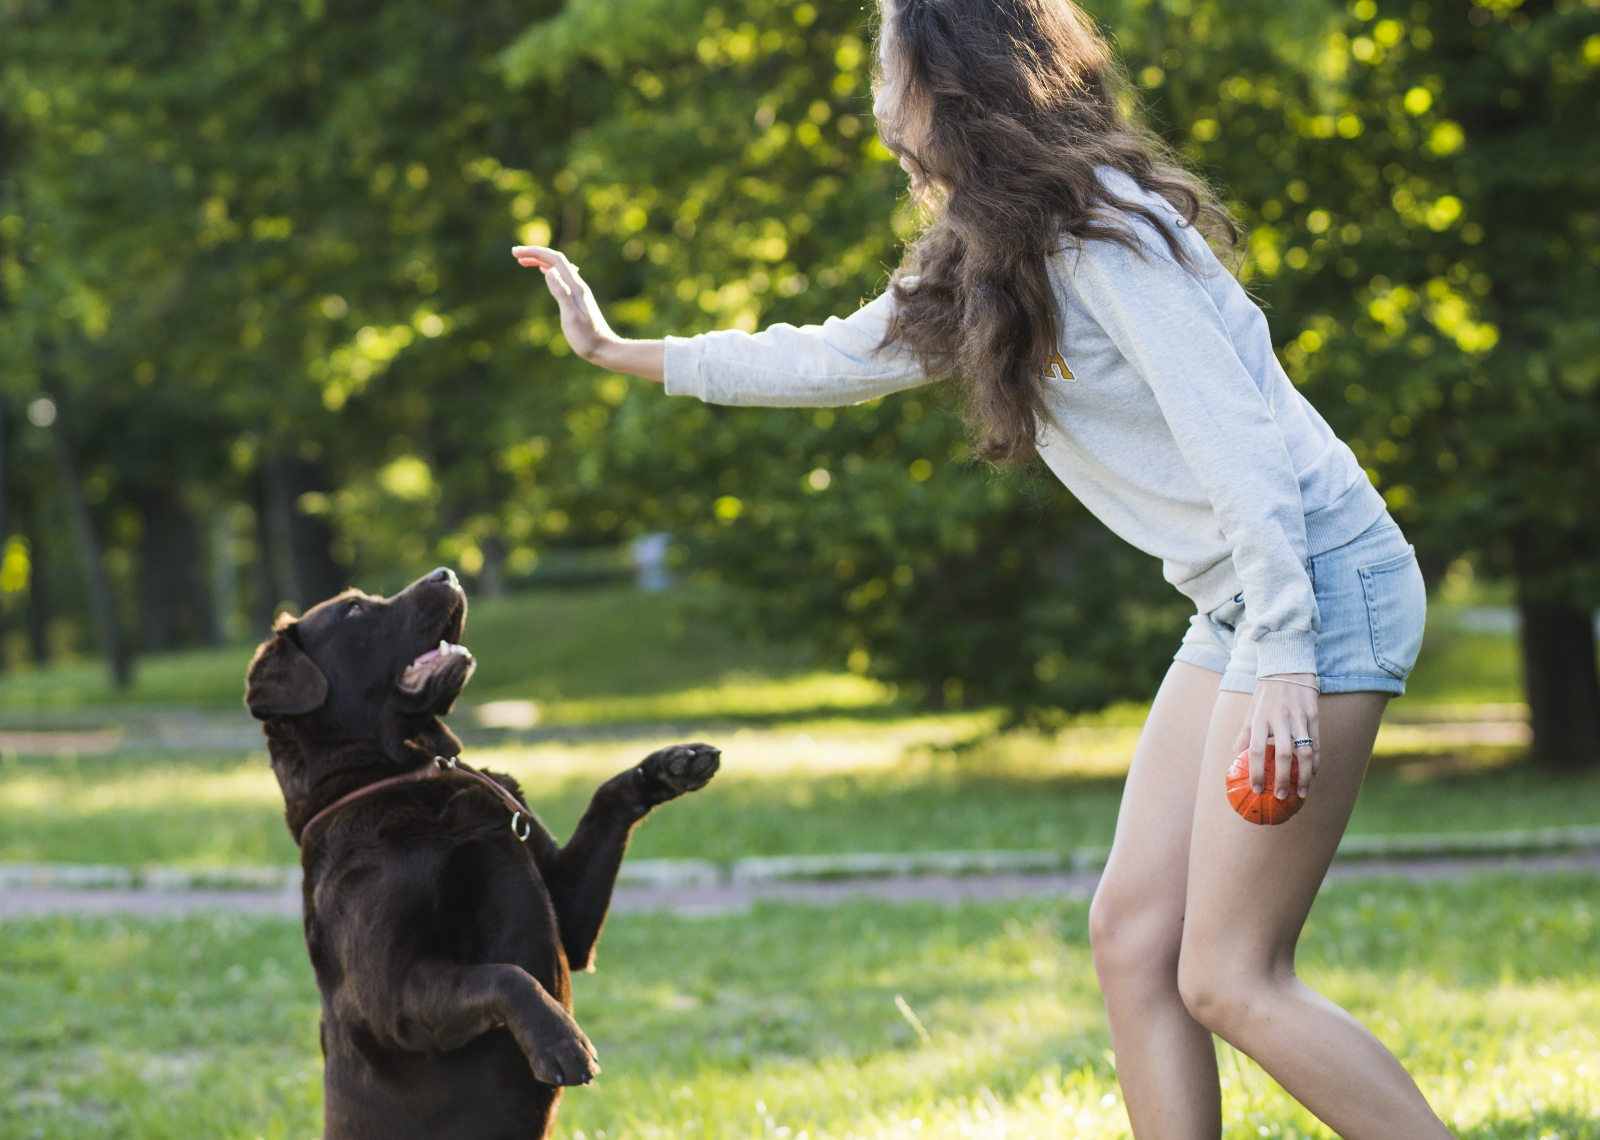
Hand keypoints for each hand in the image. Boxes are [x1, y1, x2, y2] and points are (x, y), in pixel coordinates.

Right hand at [513, 245, 667, 380]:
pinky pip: (561, 278)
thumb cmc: (587, 338)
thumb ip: (561, 293)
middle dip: (535, 254)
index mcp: (575, 287)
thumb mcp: (571, 317)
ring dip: (540, 261)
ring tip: (523, 261)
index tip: (516, 252)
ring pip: (558, 269)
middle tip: (515, 253)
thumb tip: (548, 271)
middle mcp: (578, 286)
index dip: (535, 253)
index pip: (555, 260)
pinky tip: (544, 272)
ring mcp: (578, 292)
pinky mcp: (577, 300)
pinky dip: (549, 271)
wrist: (605, 350)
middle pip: (556, 261)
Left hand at [1231, 674, 1319, 799]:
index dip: (1256, 771)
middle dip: (1282, 779)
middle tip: (1279, 796)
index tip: (1256, 789)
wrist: (1288, 668)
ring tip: (1301, 794)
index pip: (1256, 750)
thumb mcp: (1251, 712)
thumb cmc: (1266, 694)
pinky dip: (1315, 763)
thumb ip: (1245, 735)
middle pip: (1283, 755)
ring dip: (1304, 776)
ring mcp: (1299, 719)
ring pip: (1304, 752)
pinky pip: (1316, 745)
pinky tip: (1313, 776)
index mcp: (1260, 719)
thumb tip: (1236, 758)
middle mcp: (1280, 719)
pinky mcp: (1313, 717)